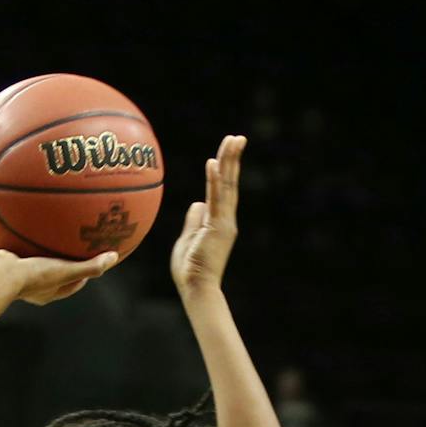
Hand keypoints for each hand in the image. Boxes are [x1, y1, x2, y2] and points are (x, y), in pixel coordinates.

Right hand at [0, 246, 116, 306]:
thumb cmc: (34, 277)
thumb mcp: (66, 270)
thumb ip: (90, 266)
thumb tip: (114, 257)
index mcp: (47, 292)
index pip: (71, 284)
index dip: (82, 274)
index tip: (90, 261)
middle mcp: (30, 287)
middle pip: (47, 273)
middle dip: (54, 261)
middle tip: (62, 247)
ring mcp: (12, 277)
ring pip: (20, 263)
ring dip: (25, 253)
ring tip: (29, 236)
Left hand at [171, 134, 244, 297]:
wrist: (196, 288)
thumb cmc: (190, 270)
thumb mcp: (188, 238)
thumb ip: (194, 220)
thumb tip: (197, 203)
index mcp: (219, 221)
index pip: (224, 189)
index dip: (226, 169)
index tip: (228, 150)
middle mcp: (226, 219)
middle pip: (230, 183)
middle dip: (233, 159)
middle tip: (238, 138)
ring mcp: (224, 223)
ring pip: (227, 186)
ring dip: (229, 162)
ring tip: (233, 141)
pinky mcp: (217, 228)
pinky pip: (216, 199)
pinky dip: (214, 181)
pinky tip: (214, 163)